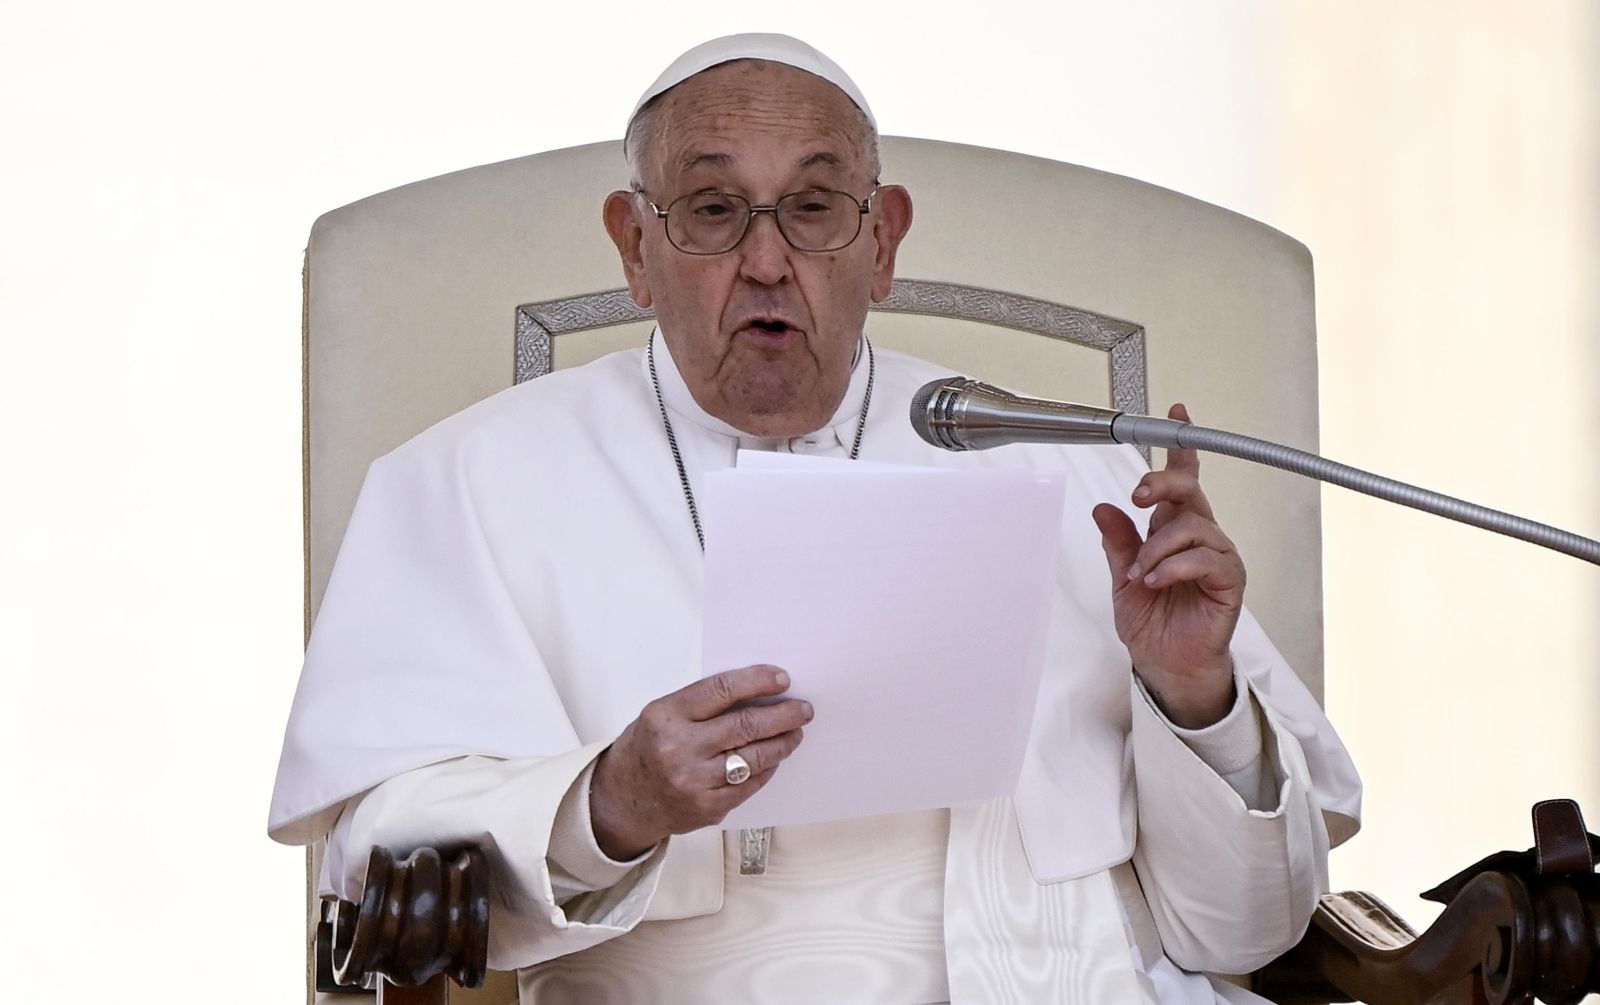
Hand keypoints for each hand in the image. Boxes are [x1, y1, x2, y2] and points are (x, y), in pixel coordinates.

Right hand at [589, 665, 811, 859]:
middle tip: (803, 708)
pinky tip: (774, 757)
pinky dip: (767, 768)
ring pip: (755, 757)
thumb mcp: (662, 715)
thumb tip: (757, 692)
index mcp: (666, 716)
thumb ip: (703, 704)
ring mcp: (694, 781)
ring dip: (783, 742)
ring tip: (796, 731)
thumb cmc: (647, 749)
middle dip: (783, 714)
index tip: (782, 679)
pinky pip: (750, 784)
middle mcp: (679, 749)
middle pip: (745, 725)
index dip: (757, 681)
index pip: (721, 690)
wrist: (621, 800)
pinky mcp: (708, 807)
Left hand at [1091, 404, 1244, 728]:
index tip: (1176, 413)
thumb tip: (1102, 508)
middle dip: (1164, 483)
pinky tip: (1156, 580)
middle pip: (1191, 491)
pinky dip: (1176, 566)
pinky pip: (1207, 559)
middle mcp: (1199, 538)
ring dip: (1159, 547)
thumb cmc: (1153, 623)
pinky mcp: (1228, 582)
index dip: (1179, 449)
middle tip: (1140, 494)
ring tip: (1140, 573)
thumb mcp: (1123, 578)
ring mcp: (1217, 558)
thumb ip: (1117, 542)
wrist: (1166, 664)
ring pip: (1194, 526)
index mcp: (1173, 530)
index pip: (1182, 481)